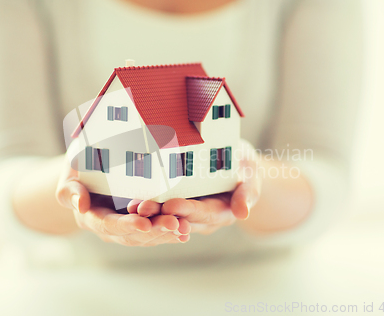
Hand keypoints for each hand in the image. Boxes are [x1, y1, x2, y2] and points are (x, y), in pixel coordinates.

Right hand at [55, 157, 190, 245]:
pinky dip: (171, 233)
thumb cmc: (79, 168)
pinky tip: (186, 231)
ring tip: (184, 227)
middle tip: (173, 223)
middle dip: (154, 230)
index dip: (126, 225)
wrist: (89, 170)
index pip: (108, 224)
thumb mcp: (69, 174)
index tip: (143, 223)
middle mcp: (109, 227)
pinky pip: (156, 232)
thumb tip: (80, 205)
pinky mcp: (141, 223)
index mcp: (90, 217)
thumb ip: (70, 190)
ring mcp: (126, 228)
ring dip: (166, 233)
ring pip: (147, 237)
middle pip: (132, 235)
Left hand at [128, 139, 261, 234]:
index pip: (205, 213)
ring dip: (150, 212)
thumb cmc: (245, 168)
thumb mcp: (252, 176)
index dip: (189, 210)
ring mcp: (188, 213)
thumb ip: (248, 193)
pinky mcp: (176, 205)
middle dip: (161, 215)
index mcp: (222, 213)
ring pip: (168, 216)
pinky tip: (131, 200)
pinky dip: (148, 205)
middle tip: (143, 208)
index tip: (172, 204)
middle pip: (182, 218)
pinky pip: (161, 208)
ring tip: (133, 206)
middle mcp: (203, 218)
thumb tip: (243, 213)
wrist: (236, 165)